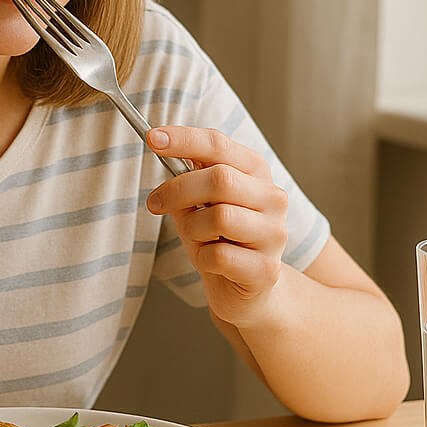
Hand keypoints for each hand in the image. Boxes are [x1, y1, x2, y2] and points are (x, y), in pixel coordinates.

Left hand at [143, 126, 289, 326]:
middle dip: (178, 190)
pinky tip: (210, 262)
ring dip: (192, 228)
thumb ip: (186, 179)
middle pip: (220, 179)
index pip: (219, 145)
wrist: (248, 290)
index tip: (152, 137)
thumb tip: (160, 146)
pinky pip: (218, 255)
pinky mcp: (267, 269)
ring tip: (196, 238)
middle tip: (155, 203)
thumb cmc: (220, 239)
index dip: (184, 139)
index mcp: (255, 172)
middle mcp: (272, 198)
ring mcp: (274, 234)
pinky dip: (202, 258)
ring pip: (219, 217)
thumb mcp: (199, 204)